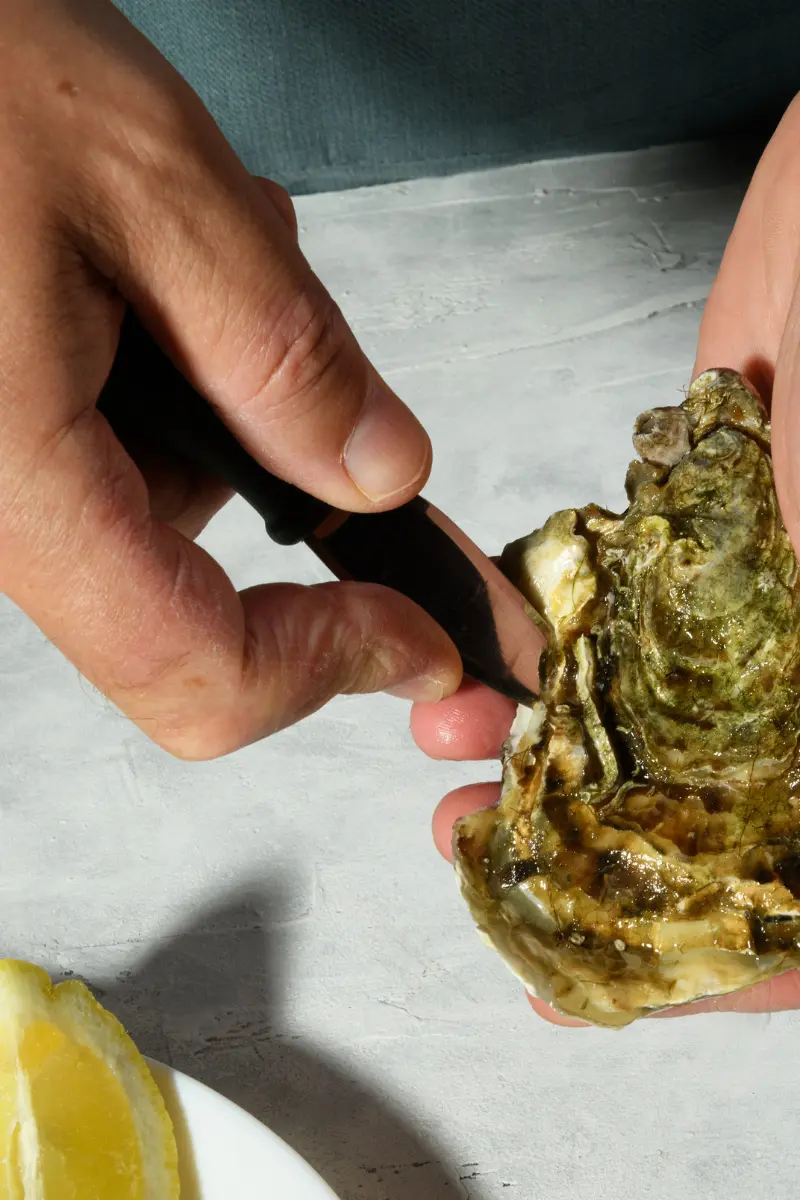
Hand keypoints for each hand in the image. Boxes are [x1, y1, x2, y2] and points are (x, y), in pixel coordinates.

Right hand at [0, 0, 461, 758]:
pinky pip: (119, 459)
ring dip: (236, 408)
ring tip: (210, 264)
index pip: (200, 668)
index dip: (331, 667)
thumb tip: (379, 473)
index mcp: (17, 477)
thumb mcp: (154, 189)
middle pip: (191, 606)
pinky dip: (184, 378)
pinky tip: (165, 269)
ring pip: (162, 519)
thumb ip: (285, 355)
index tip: (421, 640)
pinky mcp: (2, 430)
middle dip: (288, 498)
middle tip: (326, 384)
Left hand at [414, 95, 799, 1023]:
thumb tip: (771, 774)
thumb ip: (796, 614)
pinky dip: (550, 653)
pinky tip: (489, 666)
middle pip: (718, 819)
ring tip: (458, 751)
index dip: (735, 960)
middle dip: (598, 850)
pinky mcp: (694, 532)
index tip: (618, 980)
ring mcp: (753, 603)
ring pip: (650, 724)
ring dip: (552, 751)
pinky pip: (616, 621)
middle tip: (494, 848)